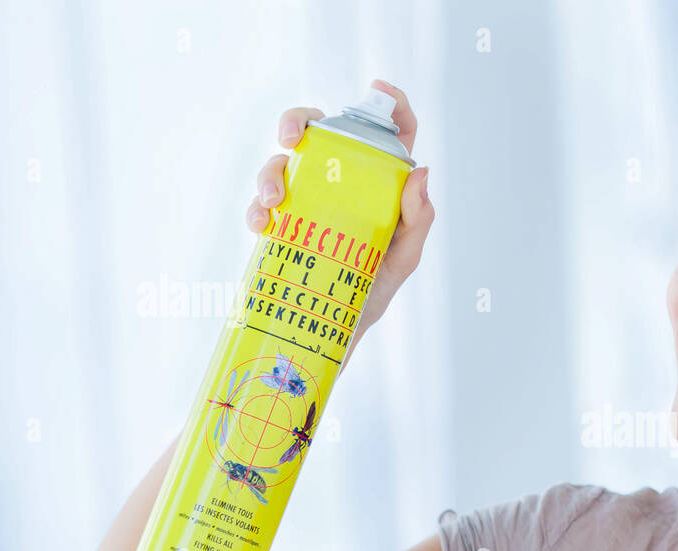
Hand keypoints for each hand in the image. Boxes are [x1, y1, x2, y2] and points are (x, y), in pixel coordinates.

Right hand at [245, 78, 434, 336]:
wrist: (331, 335)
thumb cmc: (372, 292)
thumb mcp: (403, 259)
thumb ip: (417, 220)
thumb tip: (420, 173)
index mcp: (379, 186)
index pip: (389, 134)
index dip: (389, 104)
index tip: (376, 88)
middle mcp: (341, 184)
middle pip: (318, 131)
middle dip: (297, 120)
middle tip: (290, 136)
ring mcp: (306, 201)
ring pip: (282, 163)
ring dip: (270, 172)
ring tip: (273, 201)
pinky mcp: (280, 224)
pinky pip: (261, 204)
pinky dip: (257, 208)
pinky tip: (262, 225)